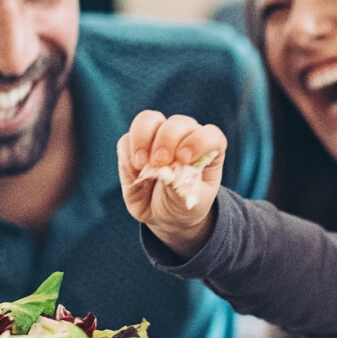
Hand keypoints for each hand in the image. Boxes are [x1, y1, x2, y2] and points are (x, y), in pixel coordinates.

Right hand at [117, 111, 226, 256]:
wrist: (163, 217)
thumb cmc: (184, 205)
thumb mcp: (191, 202)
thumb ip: (182, 185)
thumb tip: (165, 171)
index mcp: (208, 149)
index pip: (210, 134)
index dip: (198, 141)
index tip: (184, 159)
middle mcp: (184, 136)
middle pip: (177, 123)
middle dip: (167, 139)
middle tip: (160, 162)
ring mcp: (157, 138)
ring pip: (148, 120)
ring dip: (143, 138)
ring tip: (141, 164)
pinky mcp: (134, 146)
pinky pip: (126, 139)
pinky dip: (128, 153)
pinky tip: (135, 173)